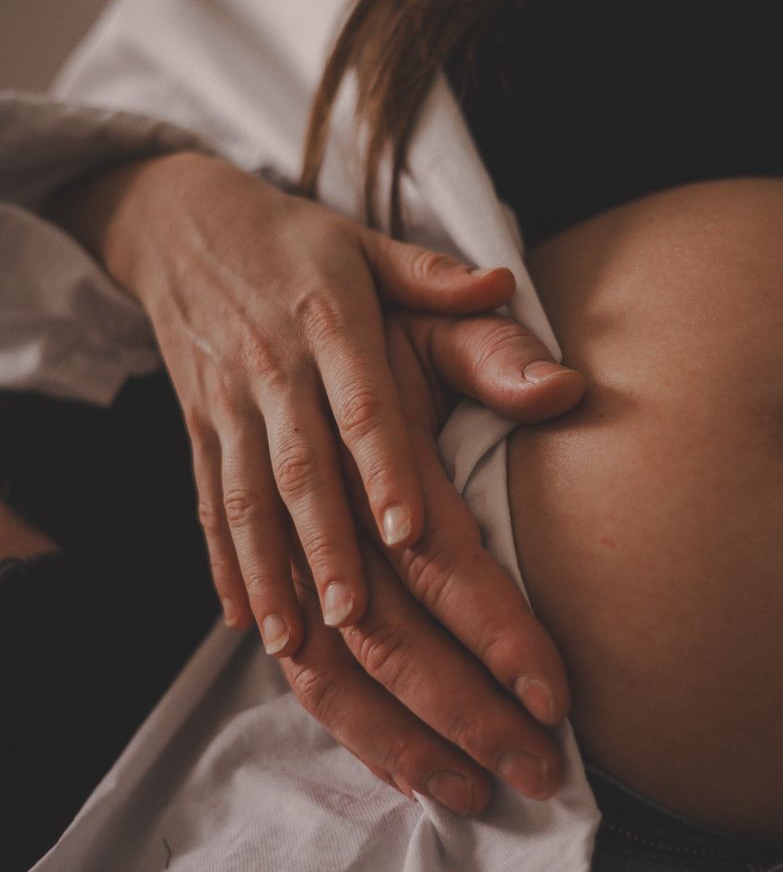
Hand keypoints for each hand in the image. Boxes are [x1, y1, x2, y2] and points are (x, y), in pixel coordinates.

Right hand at [46, 150, 584, 802]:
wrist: (183, 225)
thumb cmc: (305, 246)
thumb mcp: (374, 245)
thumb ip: (440, 281)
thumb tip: (509, 286)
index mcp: (331, 322)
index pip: (360, 403)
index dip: (382, 467)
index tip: (407, 532)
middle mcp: (276, 372)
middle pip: (303, 476)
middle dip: (330, 554)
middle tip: (359, 624)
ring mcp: (228, 408)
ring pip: (248, 503)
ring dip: (272, 576)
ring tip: (297, 646)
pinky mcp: (199, 432)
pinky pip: (210, 506)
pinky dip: (225, 567)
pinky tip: (246, 624)